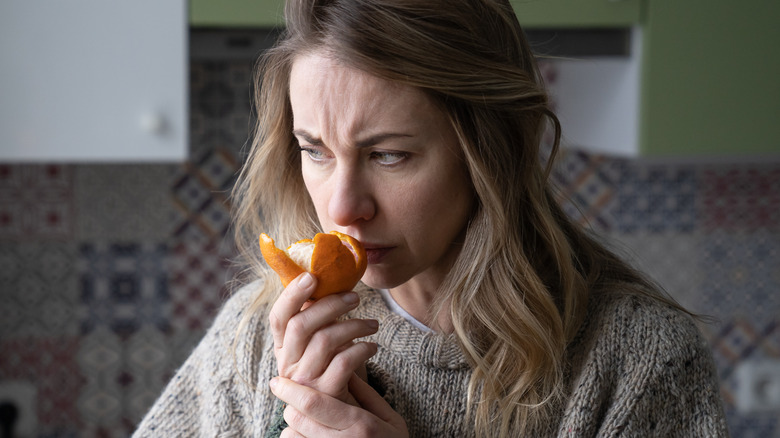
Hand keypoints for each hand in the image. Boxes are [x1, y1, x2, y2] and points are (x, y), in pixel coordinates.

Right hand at [269, 272, 378, 402]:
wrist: (339, 417)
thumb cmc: (332, 372)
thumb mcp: (319, 347)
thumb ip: (317, 322)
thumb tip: (328, 282)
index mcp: (283, 348)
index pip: (278, 317)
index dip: (291, 294)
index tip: (311, 276)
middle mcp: (288, 365)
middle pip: (301, 325)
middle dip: (331, 304)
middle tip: (355, 297)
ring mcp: (305, 381)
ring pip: (325, 340)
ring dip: (354, 325)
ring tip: (373, 324)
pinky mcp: (326, 393)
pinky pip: (344, 362)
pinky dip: (362, 349)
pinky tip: (373, 347)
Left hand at [270, 373, 408, 436]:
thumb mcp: (389, 417)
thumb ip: (365, 393)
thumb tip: (345, 368)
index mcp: (360, 425)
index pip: (314, 403)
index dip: (290, 390)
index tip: (277, 381)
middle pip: (297, 418)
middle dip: (291, 405)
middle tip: (297, 399)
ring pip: (291, 436)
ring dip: (292, 425)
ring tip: (305, 420)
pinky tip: (307, 436)